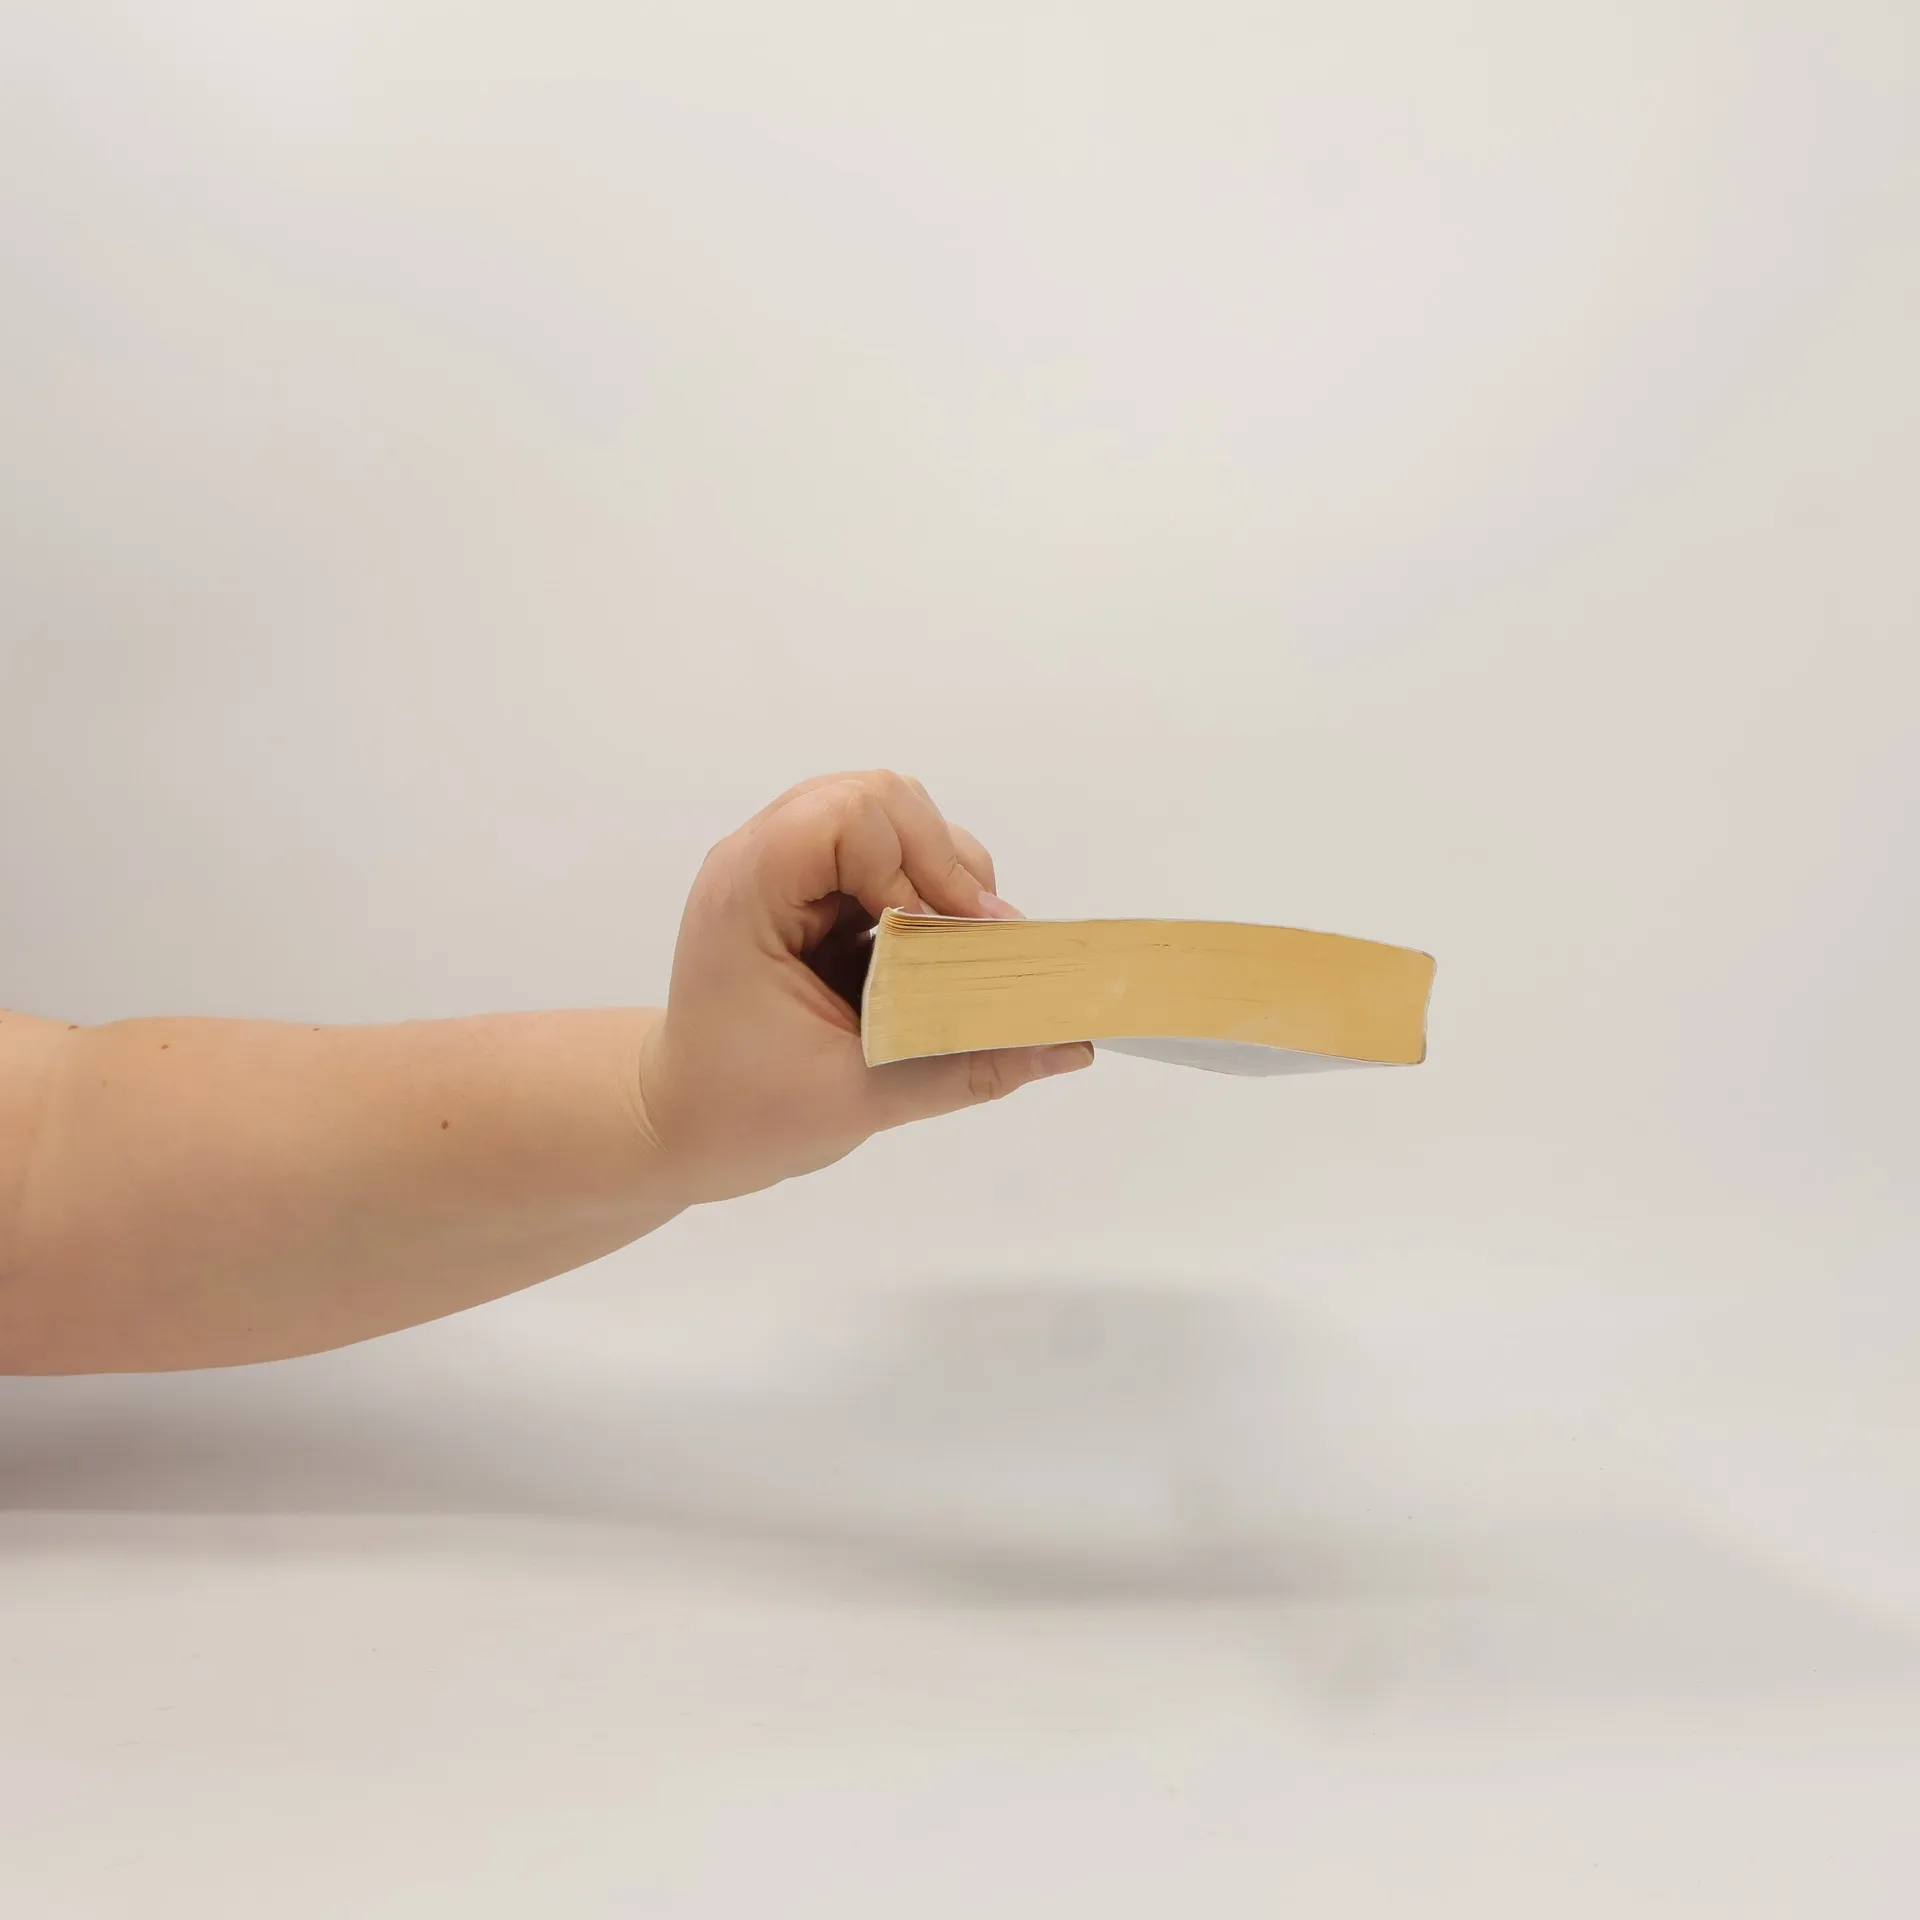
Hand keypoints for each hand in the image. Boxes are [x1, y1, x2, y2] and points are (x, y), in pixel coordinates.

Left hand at [637, 771, 1093, 1203]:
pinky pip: (892, 851)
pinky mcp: (818, 887)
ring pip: (894, 815)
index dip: (909, 863)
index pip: (845, 815)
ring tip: (960, 945)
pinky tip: (936, 950)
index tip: (938, 938)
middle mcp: (764, 860)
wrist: (684, 1119)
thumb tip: (1066, 1045)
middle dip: (941, 862)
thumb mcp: (858, 1099)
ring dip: (943, 873)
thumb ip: (963, 1066)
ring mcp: (790, 868)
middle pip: (880, 798)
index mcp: (747, 894)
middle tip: (970, 939)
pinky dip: (931, 889)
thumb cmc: (743, 1111)